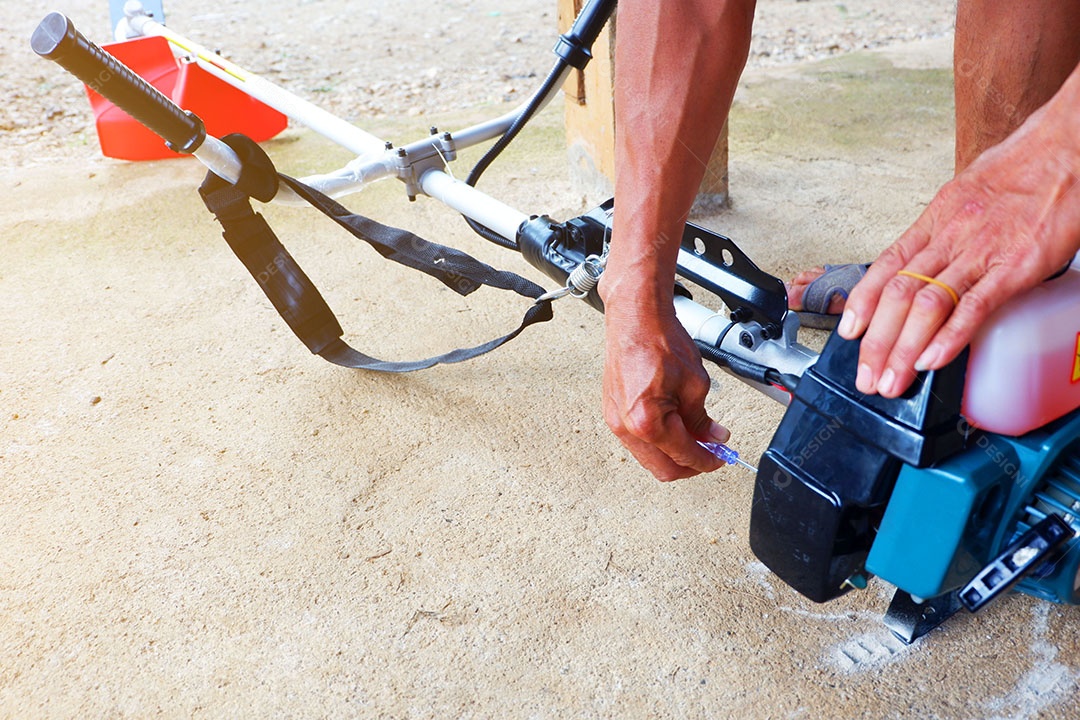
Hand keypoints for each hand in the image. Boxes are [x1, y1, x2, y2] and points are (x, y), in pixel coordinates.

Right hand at [600, 291, 728, 480]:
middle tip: (710, 453)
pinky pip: (637, 441)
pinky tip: (675, 428)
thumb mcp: (695, 383)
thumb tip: (712, 437)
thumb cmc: (659, 340)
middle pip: (662, 468)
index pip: (683, 455)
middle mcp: (625, 426)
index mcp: (647, 421)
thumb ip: (703, 418)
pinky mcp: (613, 412)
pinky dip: (659, 441)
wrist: (636, 317)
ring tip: (695, 437)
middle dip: (690, 464)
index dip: (707, 461)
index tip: (720, 457)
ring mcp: (615, 420)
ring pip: (649, 458)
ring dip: (673, 454)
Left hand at [838, 99, 1079, 397]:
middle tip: (866, 375)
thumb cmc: (1021, 171)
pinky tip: (932, 361)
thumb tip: (925, 263)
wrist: (1065, 149)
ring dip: (903, 349)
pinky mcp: (1014, 267)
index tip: (848, 333)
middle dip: (876, 342)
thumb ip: (943, 233)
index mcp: (934, 222)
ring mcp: (980, 254)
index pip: (884, 269)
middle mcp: (948, 238)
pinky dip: (948, 337)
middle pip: (897, 295)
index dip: (862, 304)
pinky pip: (973, 306)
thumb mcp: (965, 197)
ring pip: (926, 305)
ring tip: (891, 380)